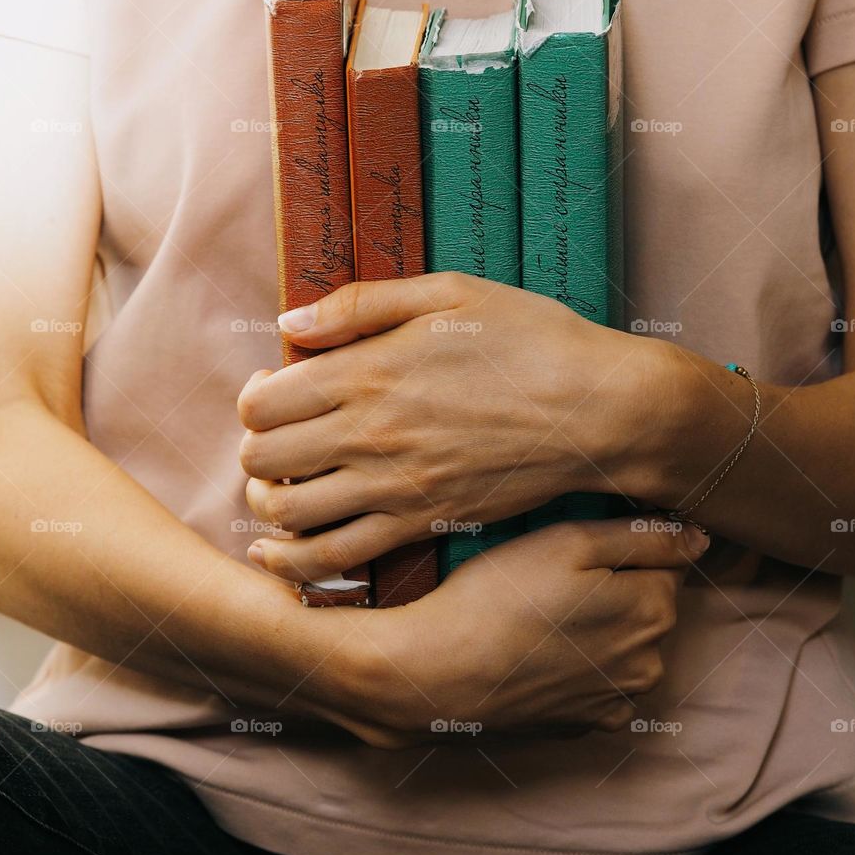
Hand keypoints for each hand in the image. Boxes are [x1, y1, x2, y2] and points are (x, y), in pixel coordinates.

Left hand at [238, 272, 672, 585]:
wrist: (599, 411)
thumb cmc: (532, 341)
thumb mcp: (450, 293)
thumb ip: (361, 303)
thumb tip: (291, 322)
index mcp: (368, 372)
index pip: (261, 402)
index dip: (255, 398)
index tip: (277, 390)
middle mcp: (369, 434)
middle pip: (260, 457)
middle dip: (256, 448)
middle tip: (279, 438)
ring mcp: (393, 486)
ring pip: (286, 512)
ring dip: (266, 501)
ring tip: (281, 486)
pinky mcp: (420, 523)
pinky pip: (334, 557)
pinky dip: (293, 561)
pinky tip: (278, 552)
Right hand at [332, 515, 707, 747]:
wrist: (433, 676)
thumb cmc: (495, 598)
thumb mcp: (569, 542)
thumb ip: (645, 537)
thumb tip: (701, 539)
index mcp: (653, 610)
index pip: (661, 562)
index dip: (616, 549)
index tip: (571, 552)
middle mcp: (649, 663)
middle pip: (645, 606)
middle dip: (610, 590)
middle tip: (545, 582)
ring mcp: (616, 700)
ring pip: (621, 645)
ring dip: (595, 630)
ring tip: (536, 618)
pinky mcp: (583, 725)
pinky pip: (596, 682)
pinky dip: (577, 667)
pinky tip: (535, 653)